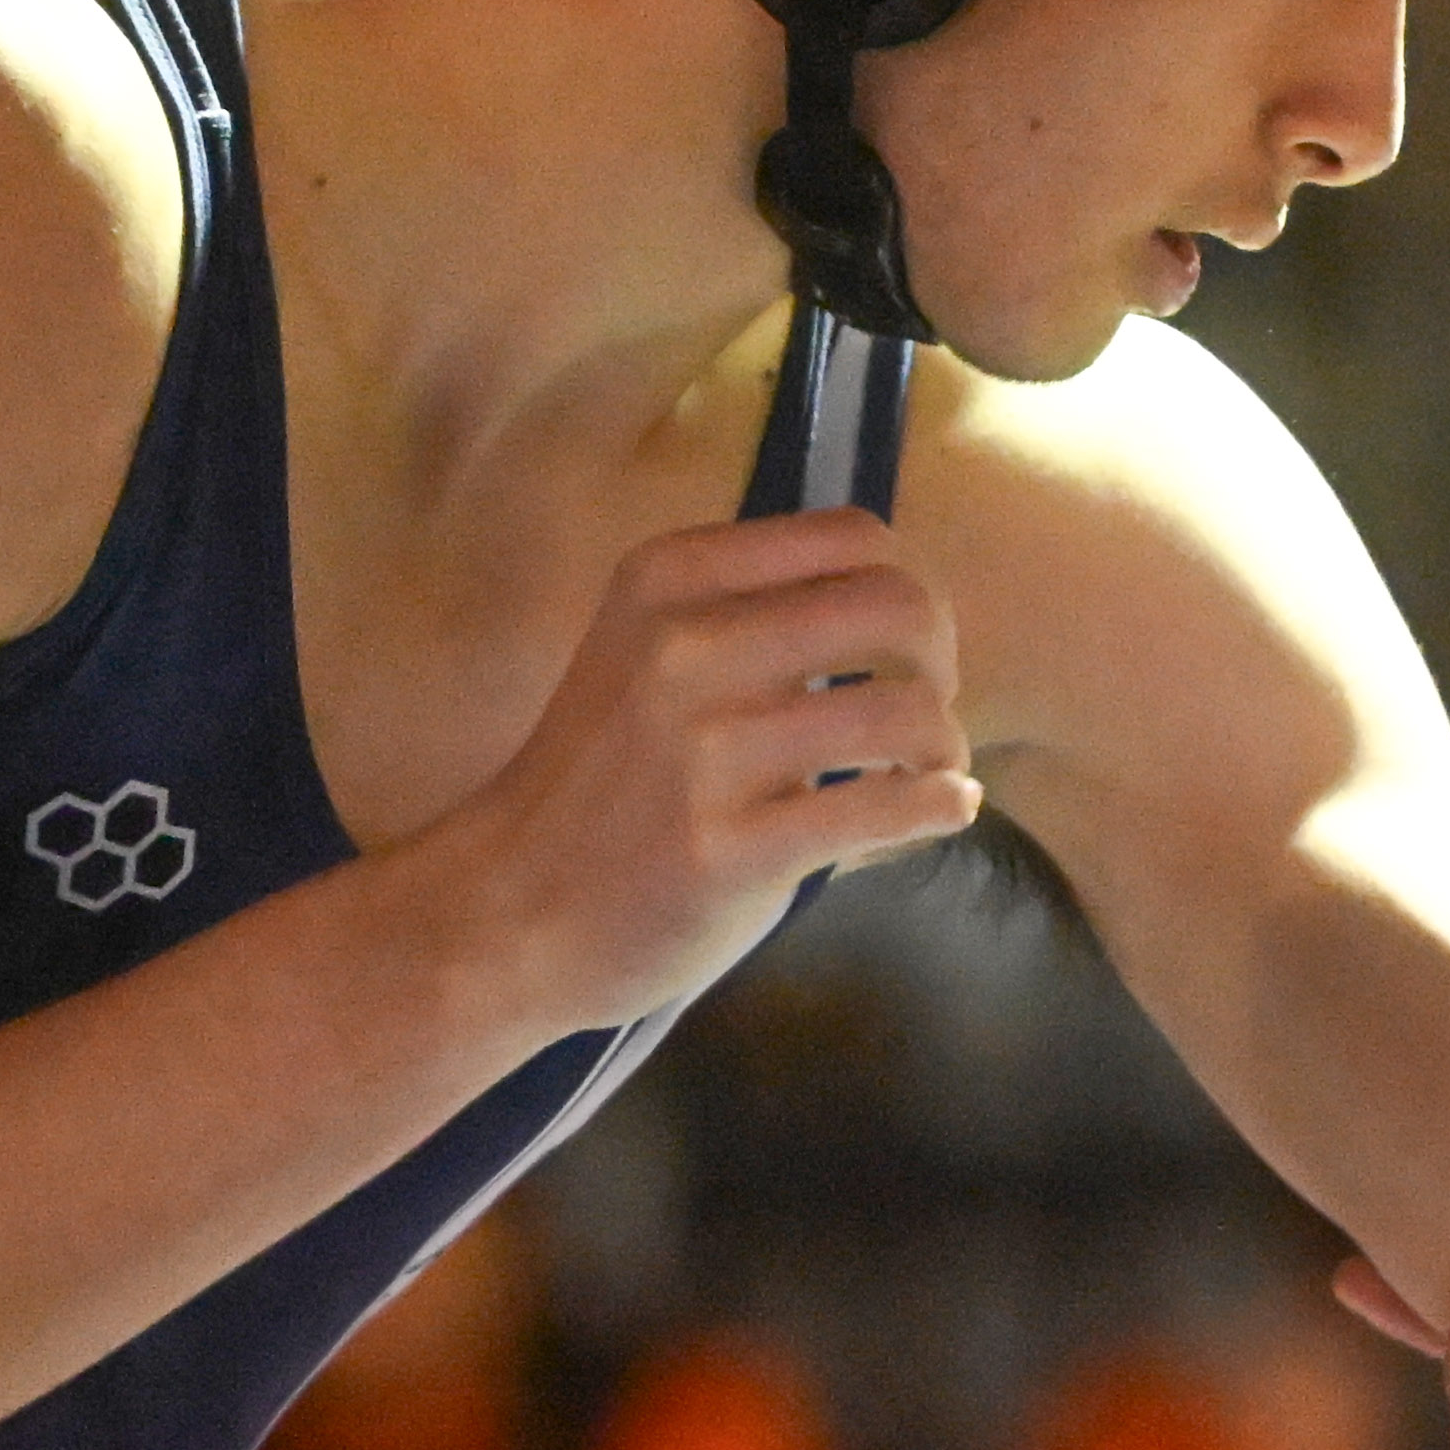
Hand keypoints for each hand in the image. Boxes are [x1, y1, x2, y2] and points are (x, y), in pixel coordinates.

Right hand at [431, 511, 978, 1027]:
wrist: (505, 911)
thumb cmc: (601, 785)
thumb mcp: (651, 656)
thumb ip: (755, 620)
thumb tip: (908, 611)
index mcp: (668, 579)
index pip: (854, 538)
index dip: (912, 589)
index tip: (907, 648)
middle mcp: (683, 646)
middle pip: (897, 608)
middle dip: (941, 661)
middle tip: (928, 711)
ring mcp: (703, 752)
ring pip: (906, 712)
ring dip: (944, 746)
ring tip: (929, 774)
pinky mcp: (729, 849)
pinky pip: (888, 805)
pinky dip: (940, 804)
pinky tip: (941, 809)